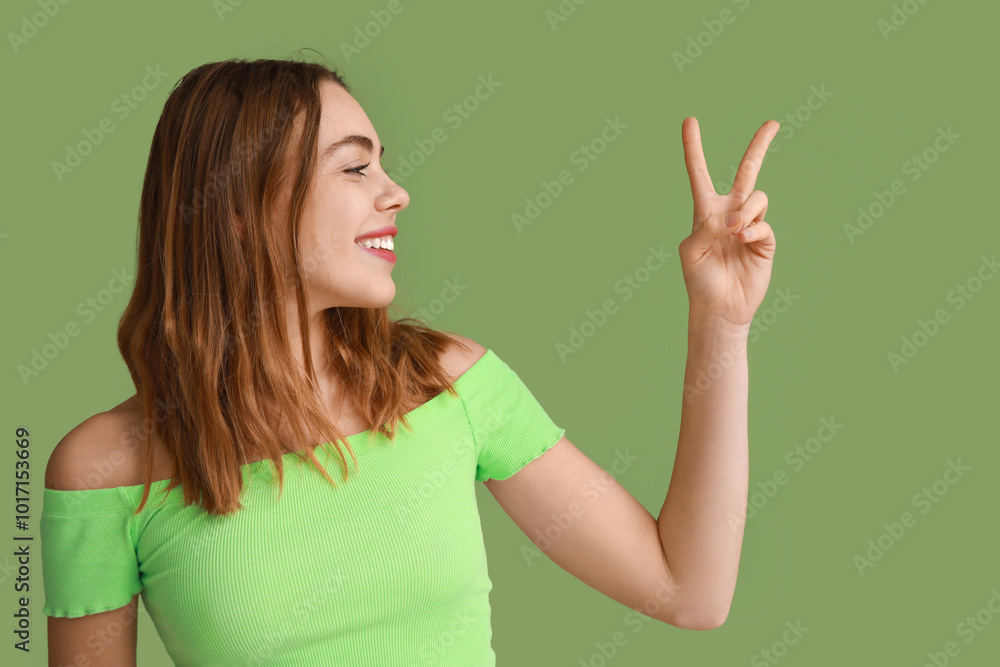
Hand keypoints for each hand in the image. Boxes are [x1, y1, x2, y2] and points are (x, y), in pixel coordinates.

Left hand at [677, 117, 779, 328]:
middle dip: (759, 146)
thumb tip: (735, 216)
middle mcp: (729, 212)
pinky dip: (753, 230)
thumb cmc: (699, 280)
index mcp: (705, 211)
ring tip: (735, 231)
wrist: (720, 307)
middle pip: (747, 171)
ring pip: (757, 197)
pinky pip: (764, 223)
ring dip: (747, 211)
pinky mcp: (765, 240)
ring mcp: (750, 225)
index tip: (689, 120)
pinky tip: (743, 241)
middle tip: (773, 123)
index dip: (693, 148)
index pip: (699, 173)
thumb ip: (707, 227)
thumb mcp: (691, 251)